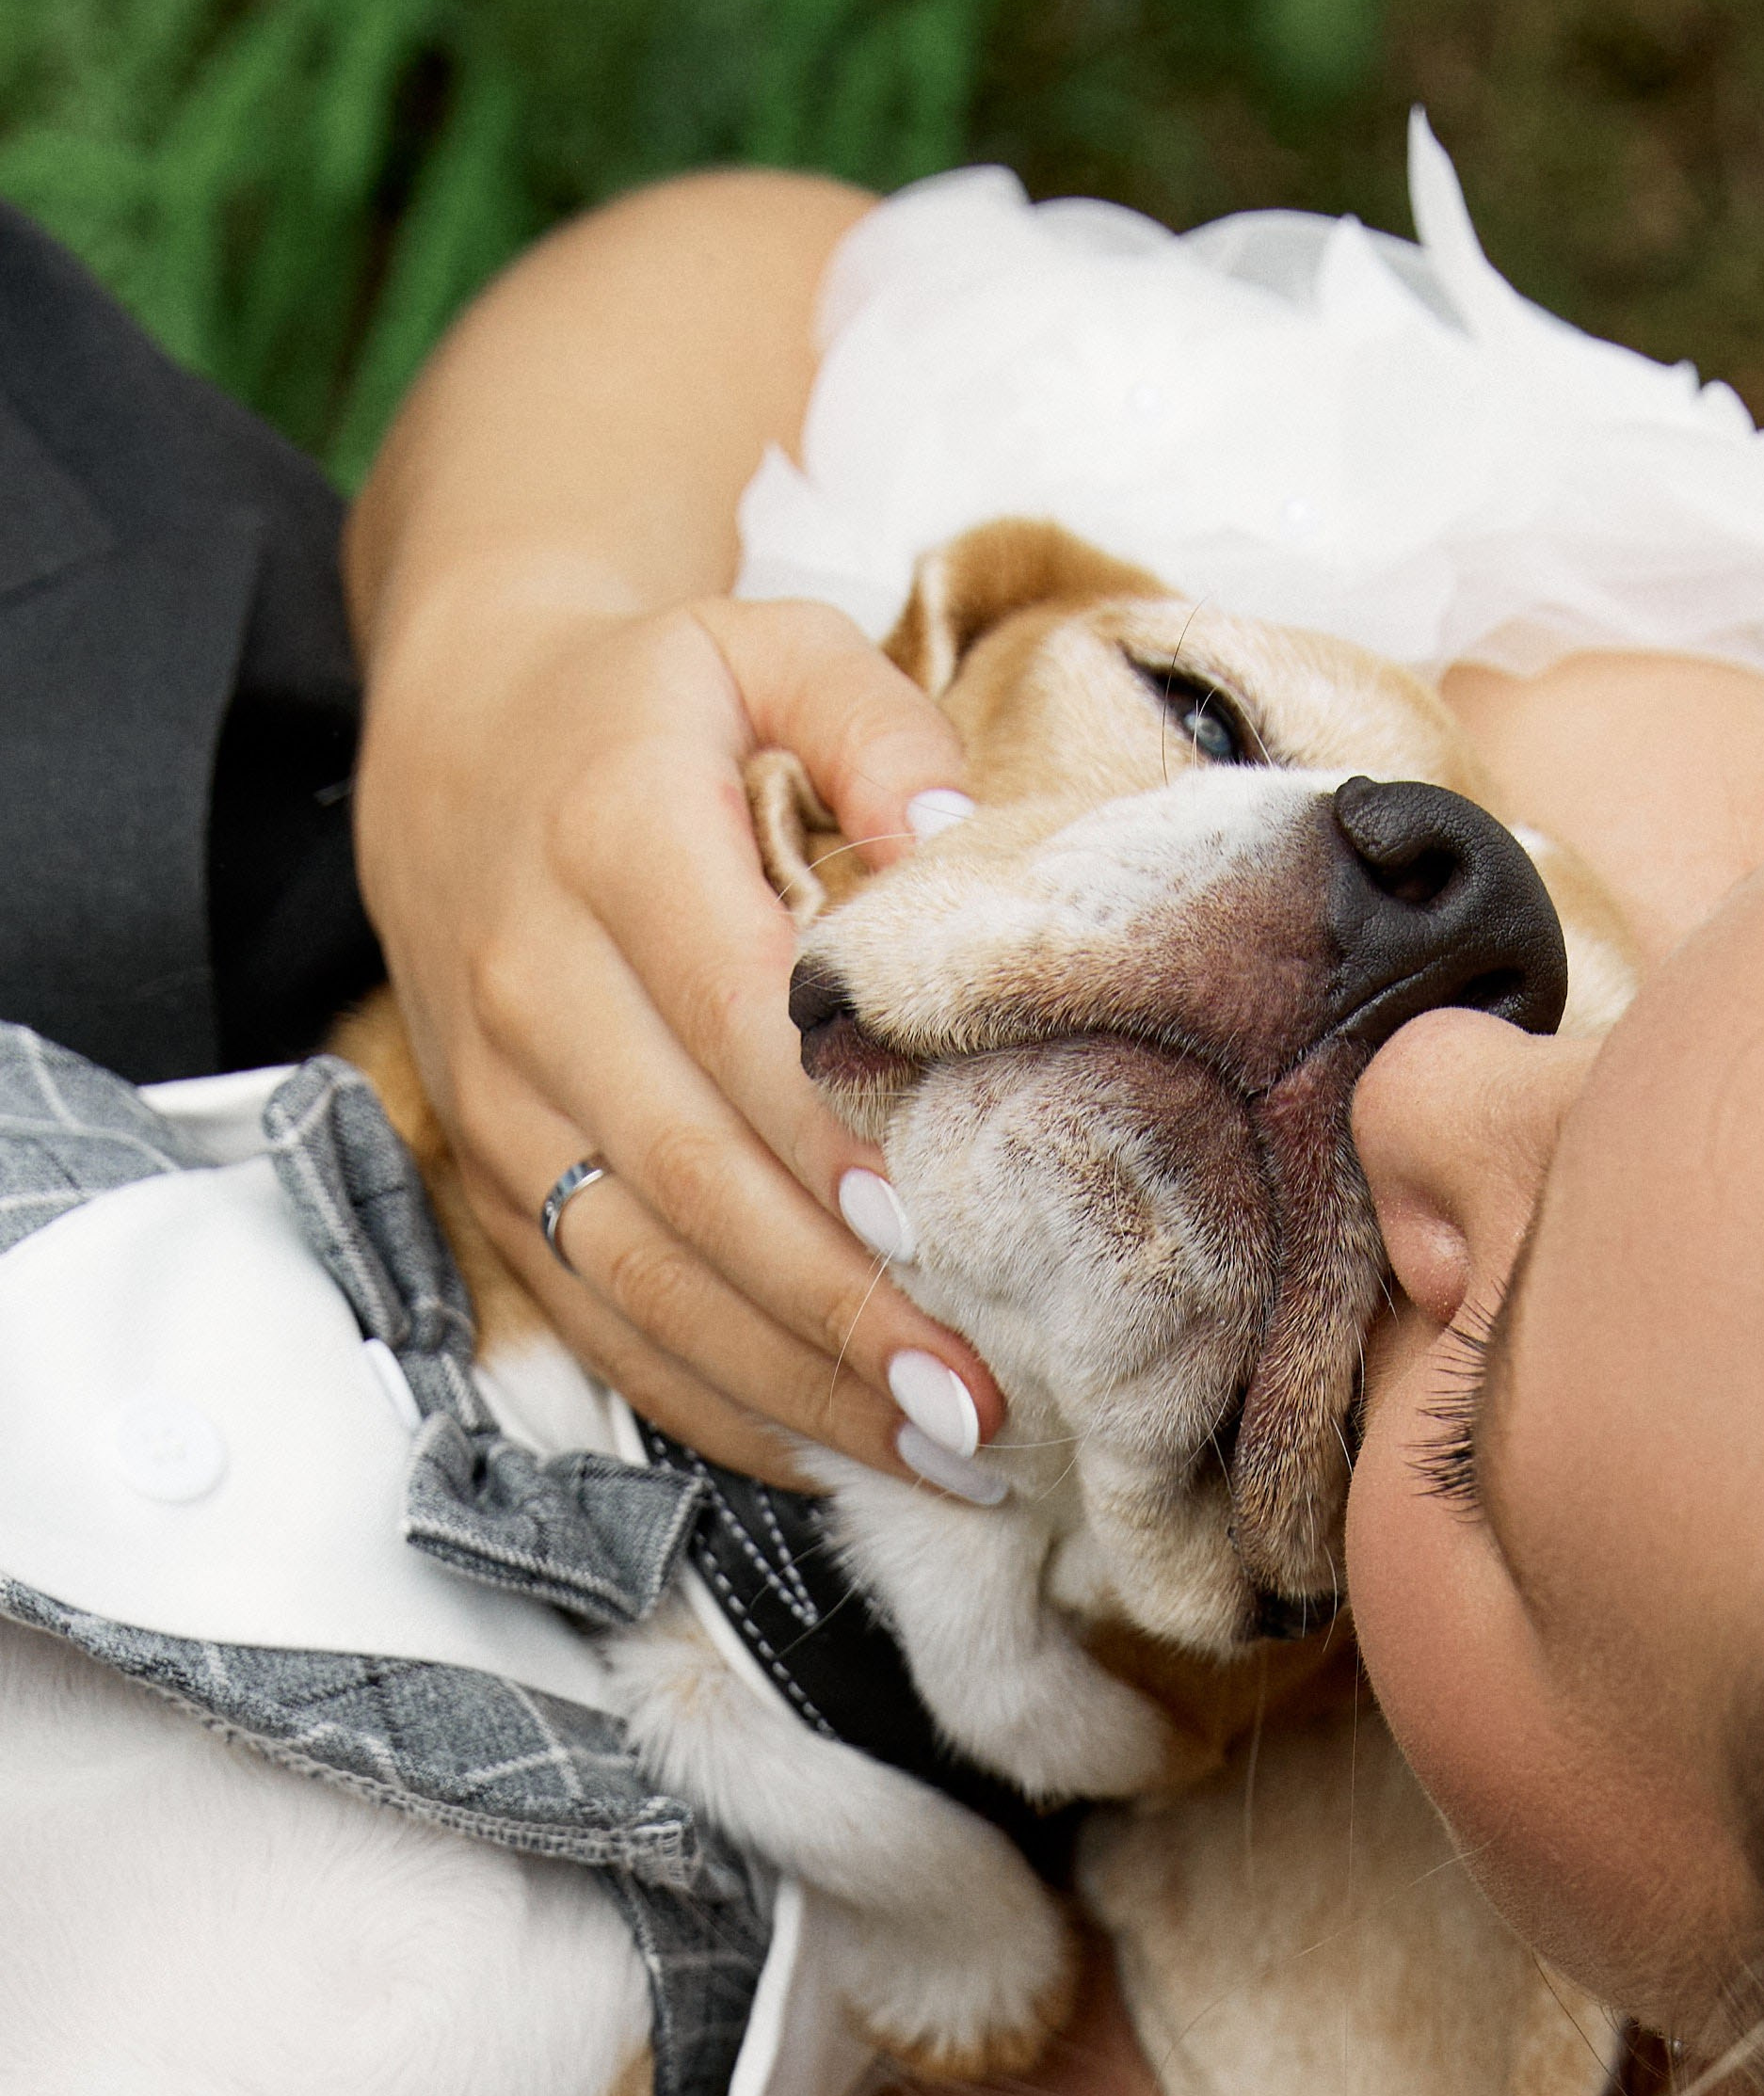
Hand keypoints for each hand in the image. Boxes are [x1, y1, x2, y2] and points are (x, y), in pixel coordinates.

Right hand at [354, 579, 1005, 1489]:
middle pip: (693, 1177)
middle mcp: (532, 984)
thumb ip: (877, 723)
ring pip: (644, 1276)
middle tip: (977, 1394)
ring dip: (793, 1383)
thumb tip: (959, 844)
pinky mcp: (492, 1184)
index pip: (728, 1019)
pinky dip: (714, 1402)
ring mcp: (499, 1103)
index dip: (829, 1139)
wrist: (454, 739)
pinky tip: (832, 1449)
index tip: (936, 1232)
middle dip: (840, 1306)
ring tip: (937, 1448)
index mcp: (610, 840)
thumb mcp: (764, 647)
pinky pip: (598, 1321)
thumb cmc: (650, 709)